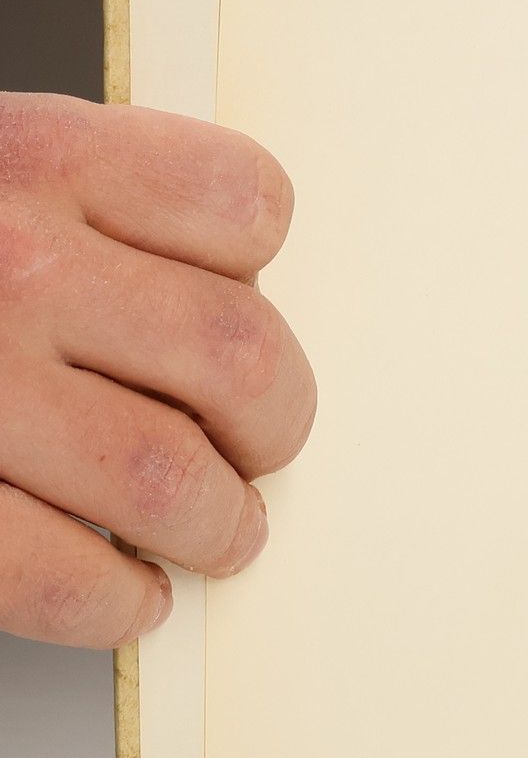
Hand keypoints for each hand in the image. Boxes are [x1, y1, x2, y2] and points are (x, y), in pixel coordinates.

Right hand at [0, 95, 314, 646]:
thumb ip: (85, 205)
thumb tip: (223, 295)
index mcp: (34, 155)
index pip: (244, 204)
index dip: (258, 266)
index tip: (247, 300)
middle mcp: (11, 263)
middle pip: (236, 352)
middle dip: (272, 421)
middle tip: (261, 447)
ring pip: (169, 477)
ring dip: (220, 523)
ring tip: (218, 534)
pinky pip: (56, 573)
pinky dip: (116, 601)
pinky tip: (126, 597)